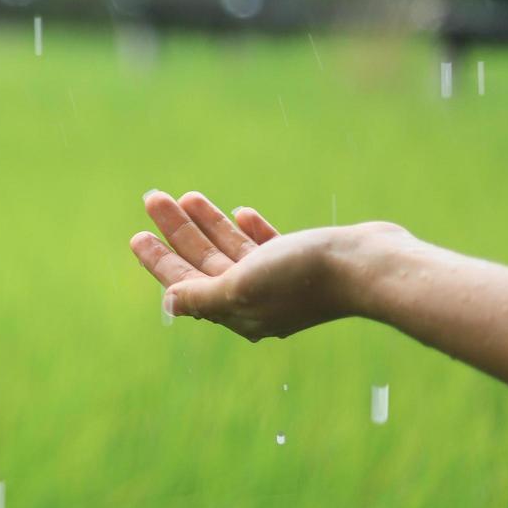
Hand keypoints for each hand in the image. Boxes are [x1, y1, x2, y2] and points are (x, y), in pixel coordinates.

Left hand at [129, 191, 390, 340]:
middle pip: (204, 262)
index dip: (160, 261)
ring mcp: (282, 280)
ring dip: (208, 222)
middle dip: (178, 232)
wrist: (369, 266)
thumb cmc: (302, 276)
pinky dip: (249, 229)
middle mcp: (257, 299)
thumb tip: (168, 303)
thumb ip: (203, 295)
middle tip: (153, 198)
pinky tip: (239, 211)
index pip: (186, 284)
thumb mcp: (241, 287)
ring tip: (187, 196)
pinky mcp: (306, 260)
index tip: (138, 236)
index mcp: (237, 311)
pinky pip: (267, 244)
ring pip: (232, 248)